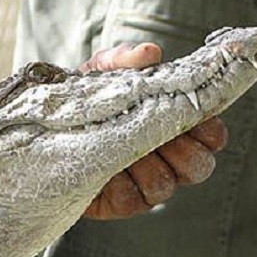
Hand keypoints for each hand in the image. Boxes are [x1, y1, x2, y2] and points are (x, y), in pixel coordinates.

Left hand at [80, 43, 228, 219]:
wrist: (44, 129)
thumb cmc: (83, 98)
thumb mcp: (99, 73)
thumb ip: (123, 59)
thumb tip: (150, 52)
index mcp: (173, 124)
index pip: (212, 135)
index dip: (211, 130)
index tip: (195, 117)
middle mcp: (167, 158)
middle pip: (200, 167)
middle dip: (184, 152)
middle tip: (160, 136)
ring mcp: (145, 183)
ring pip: (167, 185)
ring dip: (147, 166)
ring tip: (122, 147)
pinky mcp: (121, 203)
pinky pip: (134, 201)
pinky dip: (121, 184)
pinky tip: (104, 168)